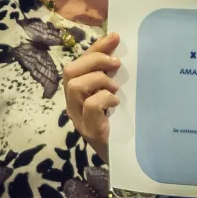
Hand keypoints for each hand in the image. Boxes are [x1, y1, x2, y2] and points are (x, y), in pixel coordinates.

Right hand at [62, 32, 121, 160]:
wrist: (126, 159)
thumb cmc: (122, 126)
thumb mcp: (116, 96)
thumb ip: (113, 77)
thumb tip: (120, 49)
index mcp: (78, 94)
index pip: (78, 63)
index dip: (95, 48)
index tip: (115, 37)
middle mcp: (73, 105)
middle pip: (70, 71)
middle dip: (94, 61)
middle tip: (115, 65)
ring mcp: (79, 119)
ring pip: (75, 86)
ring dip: (98, 80)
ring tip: (115, 88)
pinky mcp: (90, 131)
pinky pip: (91, 106)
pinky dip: (104, 99)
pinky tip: (116, 103)